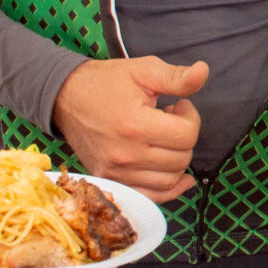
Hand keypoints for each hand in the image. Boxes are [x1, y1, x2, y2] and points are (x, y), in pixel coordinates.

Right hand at [51, 56, 204, 200]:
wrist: (65, 97)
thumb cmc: (105, 82)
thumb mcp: (143, 70)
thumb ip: (175, 77)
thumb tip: (203, 72)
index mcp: (136, 125)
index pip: (187, 135)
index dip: (191, 117)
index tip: (179, 105)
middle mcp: (127, 154)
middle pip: (181, 159)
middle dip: (184, 137)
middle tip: (171, 120)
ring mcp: (117, 172)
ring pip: (169, 181)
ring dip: (177, 160)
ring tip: (163, 139)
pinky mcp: (110, 180)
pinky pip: (150, 197)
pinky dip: (169, 189)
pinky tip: (178, 177)